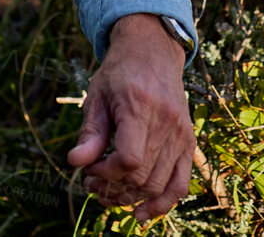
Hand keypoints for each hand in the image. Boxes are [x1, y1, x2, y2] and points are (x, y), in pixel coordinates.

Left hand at [66, 13, 193, 221]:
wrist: (153, 51)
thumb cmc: (120, 72)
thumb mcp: (97, 95)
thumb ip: (90, 132)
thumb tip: (74, 163)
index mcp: (140, 106)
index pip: (129, 159)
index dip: (106, 174)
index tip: (90, 168)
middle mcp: (166, 123)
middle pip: (142, 176)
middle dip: (112, 189)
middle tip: (92, 183)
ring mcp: (181, 134)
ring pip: (159, 185)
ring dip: (131, 198)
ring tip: (108, 192)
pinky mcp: (188, 141)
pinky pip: (181, 183)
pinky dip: (164, 203)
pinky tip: (142, 212)